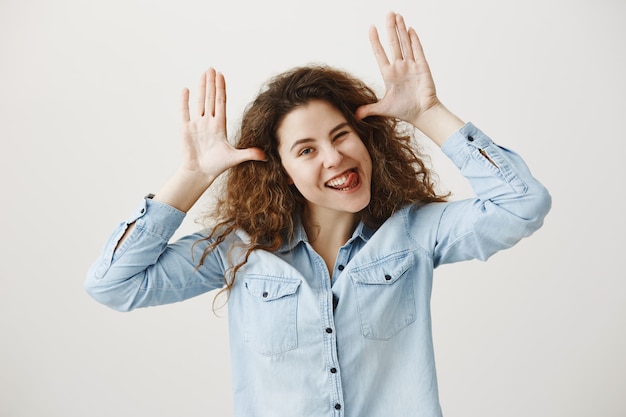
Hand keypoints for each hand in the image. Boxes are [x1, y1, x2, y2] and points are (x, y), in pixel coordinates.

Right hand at [180, 68, 265, 182]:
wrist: (200, 173)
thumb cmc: (216, 166)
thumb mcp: (235, 158)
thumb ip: (249, 153)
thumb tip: (266, 156)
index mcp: (220, 126)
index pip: (221, 103)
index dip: (221, 89)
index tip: (221, 76)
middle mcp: (208, 122)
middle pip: (211, 98)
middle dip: (211, 83)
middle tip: (212, 68)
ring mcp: (197, 124)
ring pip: (200, 102)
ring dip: (202, 88)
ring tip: (203, 74)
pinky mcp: (186, 129)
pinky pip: (185, 112)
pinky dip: (184, 101)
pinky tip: (186, 89)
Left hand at [355, 12, 440, 126]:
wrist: (422, 115)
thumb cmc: (405, 111)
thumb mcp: (383, 109)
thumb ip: (369, 109)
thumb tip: (355, 116)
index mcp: (389, 75)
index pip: (380, 54)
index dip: (375, 41)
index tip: (371, 28)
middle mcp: (400, 68)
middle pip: (394, 43)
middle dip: (391, 28)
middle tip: (388, 13)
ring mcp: (411, 66)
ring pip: (405, 43)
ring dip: (401, 29)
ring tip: (397, 16)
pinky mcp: (422, 67)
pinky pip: (417, 50)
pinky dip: (414, 40)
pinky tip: (410, 29)